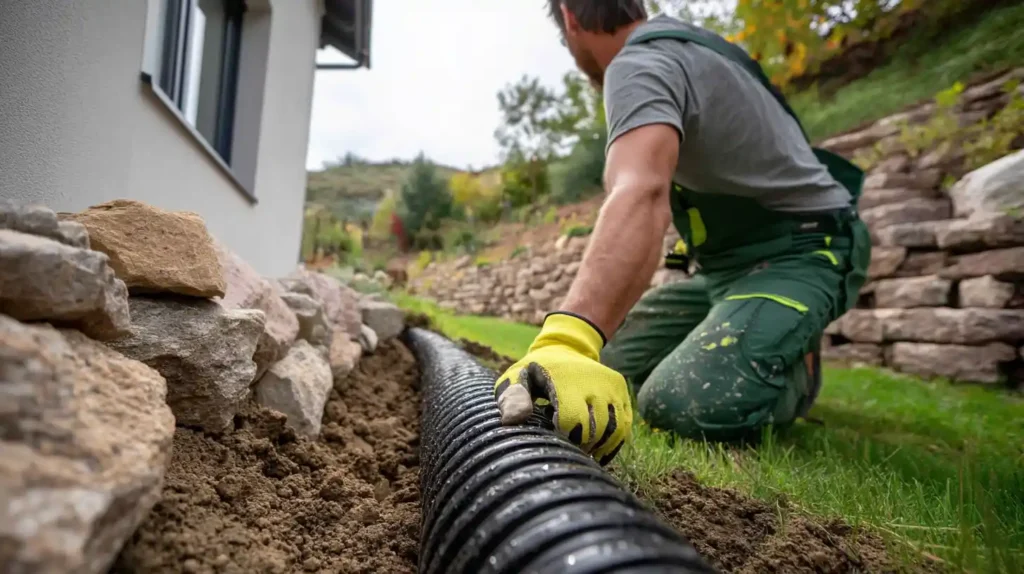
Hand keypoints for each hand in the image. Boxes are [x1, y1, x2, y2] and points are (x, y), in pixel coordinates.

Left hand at [494, 312, 632, 464]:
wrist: (566, 347)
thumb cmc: (535, 369)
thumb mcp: (517, 376)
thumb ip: (513, 397)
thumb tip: (512, 421)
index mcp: (566, 381)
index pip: (572, 420)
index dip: (563, 437)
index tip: (554, 439)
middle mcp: (594, 383)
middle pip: (595, 429)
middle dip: (581, 445)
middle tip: (568, 450)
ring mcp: (611, 387)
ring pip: (614, 429)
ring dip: (599, 447)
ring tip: (584, 452)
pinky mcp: (621, 390)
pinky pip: (624, 424)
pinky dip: (614, 443)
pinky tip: (599, 452)